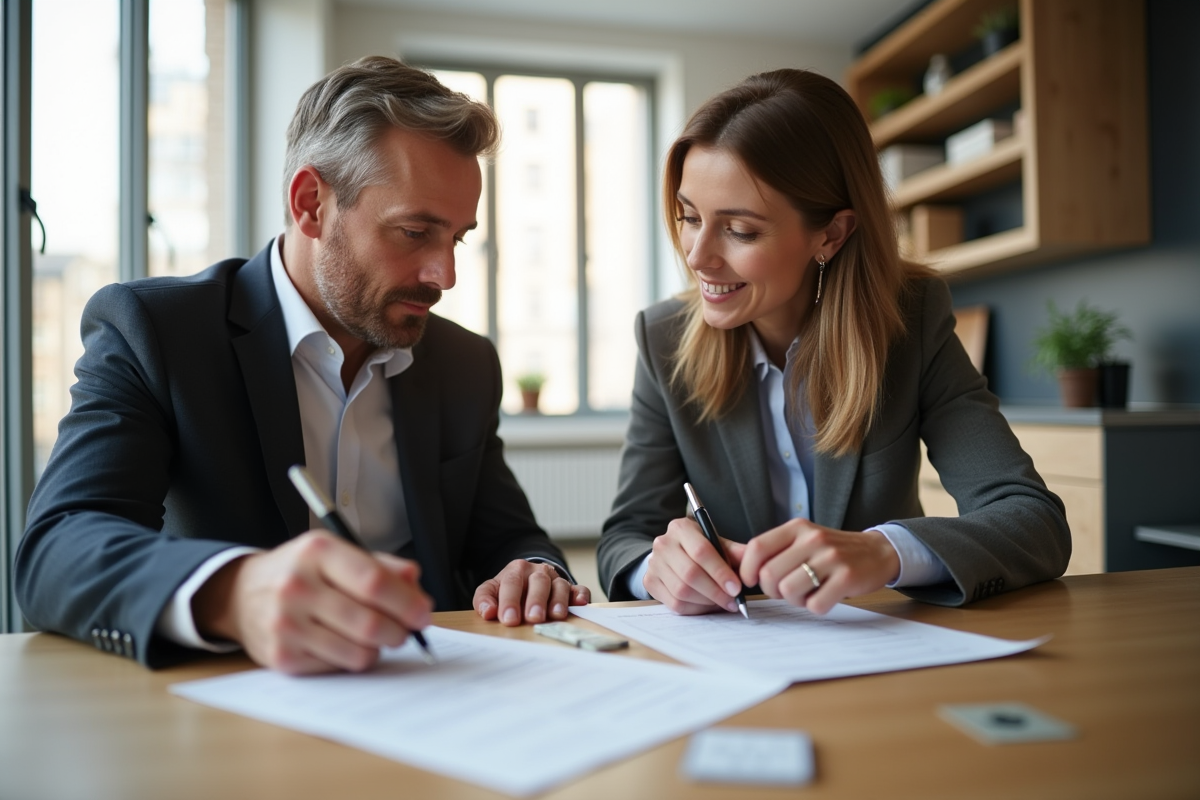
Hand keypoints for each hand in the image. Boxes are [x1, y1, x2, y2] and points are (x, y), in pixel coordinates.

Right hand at [193, 530, 432, 673]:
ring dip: (378, 648)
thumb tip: (415, 584)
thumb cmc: (301, 572)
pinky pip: (338, 667)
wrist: (241, 594)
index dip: (407, 603)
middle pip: (370, 623)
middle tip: (406, 631)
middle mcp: (297, 586)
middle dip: (400, 632)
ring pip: (358, 651)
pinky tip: (343, 643)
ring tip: (375, 636)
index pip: (374, 582)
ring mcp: (286, 624)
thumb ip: (381, 566)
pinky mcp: (281, 656)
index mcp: (317, 551)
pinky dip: (351, 659)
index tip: (423, 614)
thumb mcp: (336, 553)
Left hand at [473, 560, 590, 625]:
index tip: (509, 619)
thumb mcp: (492, 590)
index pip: (512, 583)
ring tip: (556, 616)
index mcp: (516, 570)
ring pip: (560, 586)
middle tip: (533, 618)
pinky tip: (581, 603)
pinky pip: (579, 589)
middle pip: (538, 582)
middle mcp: (538, 572)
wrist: (529, 578)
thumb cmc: (509, 590)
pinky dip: (581, 595)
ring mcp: (556, 579)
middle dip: (536, 600)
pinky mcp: (572, 589)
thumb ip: (484, 599)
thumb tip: (487, 612)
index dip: (510, 601)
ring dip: (558, 600)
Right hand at [643, 516, 746, 614]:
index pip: (701, 551)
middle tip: (732, 601)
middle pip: (690, 574)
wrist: (672, 553)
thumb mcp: (717, 543)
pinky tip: (707, 606)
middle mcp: (663, 543)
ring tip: (722, 603)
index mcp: (681, 528)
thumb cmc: (700, 548)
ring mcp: (654, 564)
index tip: (736, 588)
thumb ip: (735, 552)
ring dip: (706, 602)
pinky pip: (674, 603)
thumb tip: (755, 560)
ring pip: (682, 591)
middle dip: (715, 591)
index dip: (720, 572)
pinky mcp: (650, 582)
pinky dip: (695, 609)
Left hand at [738, 521, 900, 613]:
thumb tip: (741, 571)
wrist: (877, 551)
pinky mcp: (847, 577)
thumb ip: (777, 550)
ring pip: (789, 591)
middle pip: (770, 575)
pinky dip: (816, 607)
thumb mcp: (804, 540)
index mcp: (797, 528)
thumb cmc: (831, 551)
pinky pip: (815, 604)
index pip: (757, 547)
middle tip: (785, 591)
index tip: (750, 581)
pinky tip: (824, 597)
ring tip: (808, 593)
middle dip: (772, 591)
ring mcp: (831, 558)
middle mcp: (812, 539)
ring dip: (795, 600)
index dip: (747, 569)